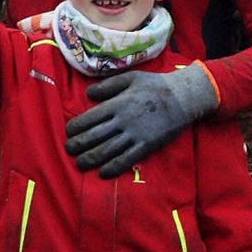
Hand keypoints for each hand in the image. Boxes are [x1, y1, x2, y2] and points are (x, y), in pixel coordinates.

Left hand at [63, 64, 218, 176]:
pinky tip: (103, 173)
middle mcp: (123, 121)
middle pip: (94, 137)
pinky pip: (126, 159)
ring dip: (90, 159)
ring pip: (107, 150)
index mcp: (117, 104)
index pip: (89, 119)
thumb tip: (88, 93)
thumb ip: (108, 85)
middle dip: (77, 145)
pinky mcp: (147, 146)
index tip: (68, 133)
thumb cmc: (155, 85)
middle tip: (68, 150)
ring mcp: (135, 135)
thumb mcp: (131, 78)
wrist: (183, 97)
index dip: (75, 128)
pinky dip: (113, 168)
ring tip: (80, 163)